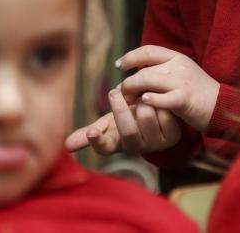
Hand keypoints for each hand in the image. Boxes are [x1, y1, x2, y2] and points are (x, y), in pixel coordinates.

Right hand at [64, 88, 182, 154]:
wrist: (157, 114)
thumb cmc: (128, 117)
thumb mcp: (109, 122)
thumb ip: (91, 130)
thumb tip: (66, 146)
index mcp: (118, 144)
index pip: (105, 149)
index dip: (98, 142)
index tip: (92, 132)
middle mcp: (137, 147)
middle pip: (127, 131)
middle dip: (121, 109)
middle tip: (116, 91)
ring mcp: (155, 143)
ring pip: (146, 117)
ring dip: (142, 101)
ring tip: (141, 95)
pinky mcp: (172, 136)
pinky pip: (164, 113)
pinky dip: (159, 102)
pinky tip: (158, 99)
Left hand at [117, 45, 219, 131]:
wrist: (221, 105)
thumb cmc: (196, 91)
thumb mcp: (180, 73)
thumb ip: (161, 70)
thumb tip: (135, 72)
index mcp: (176, 57)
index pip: (148, 51)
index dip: (131, 57)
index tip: (119, 65)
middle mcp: (179, 66)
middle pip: (145, 69)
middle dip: (129, 81)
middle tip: (121, 91)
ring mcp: (182, 82)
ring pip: (149, 81)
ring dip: (133, 90)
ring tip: (128, 99)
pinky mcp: (185, 99)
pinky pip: (164, 98)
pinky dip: (152, 100)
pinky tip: (144, 101)